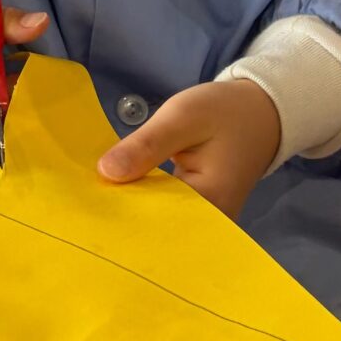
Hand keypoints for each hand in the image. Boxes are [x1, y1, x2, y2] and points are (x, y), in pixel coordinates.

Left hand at [96, 79, 281, 219]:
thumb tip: (106, 172)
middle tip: (80, 209)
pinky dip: (143, 203)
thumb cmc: (225, 112)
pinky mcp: (198, 212)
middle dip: (120, 216)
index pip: (154, 223)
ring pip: (158, 223)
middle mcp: (211, 223)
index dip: (118, 215)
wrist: (261, 112)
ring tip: (90, 206)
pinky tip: (116, 196)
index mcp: (210, 203)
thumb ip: (147, 146)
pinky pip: (165, 213)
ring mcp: (206, 221)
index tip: (85, 209)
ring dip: (130, 210)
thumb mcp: (183, 118)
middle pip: (155, 229)